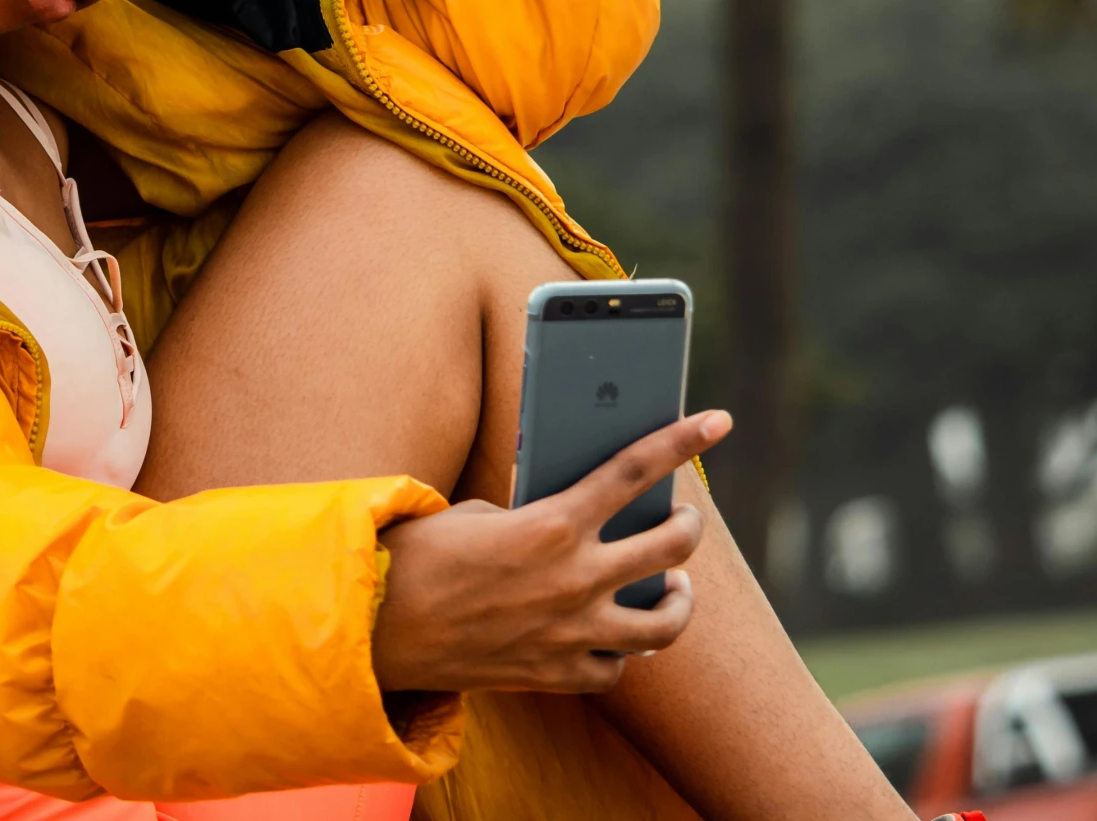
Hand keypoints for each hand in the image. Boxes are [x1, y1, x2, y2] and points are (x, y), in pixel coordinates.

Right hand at [370, 410, 731, 693]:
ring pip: (666, 623)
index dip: (684, 440)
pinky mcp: (559, 676)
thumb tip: (571, 518)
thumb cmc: (422, 556)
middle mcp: (575, 578)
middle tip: (683, 518)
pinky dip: (621, 652)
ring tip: (674, 588)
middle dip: (687, 524)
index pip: (637, 469)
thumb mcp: (478, 511)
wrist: (378, 630)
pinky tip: (614, 636)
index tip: (718, 420)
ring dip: (678, 600)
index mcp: (554, 523)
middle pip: (672, 546)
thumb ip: (537, 512)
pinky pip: (618, 668)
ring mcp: (573, 633)